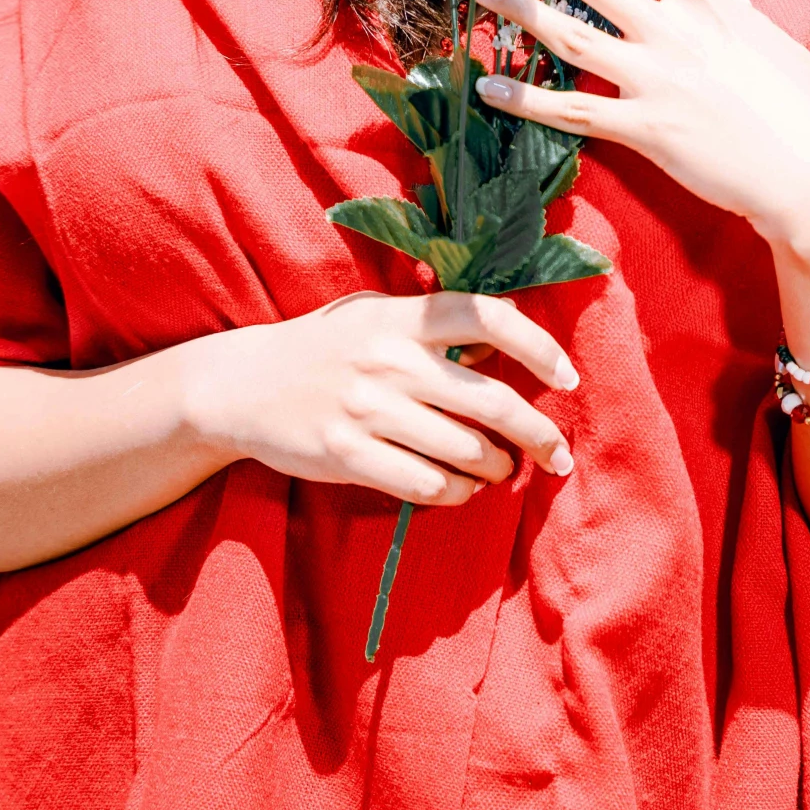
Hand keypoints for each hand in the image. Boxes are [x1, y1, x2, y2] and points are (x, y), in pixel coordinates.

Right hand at [174, 290, 578, 507]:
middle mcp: (390, 359)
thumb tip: (509, 346)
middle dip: (538, 434)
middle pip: (491, 402)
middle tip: (557, 454)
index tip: (568, 378)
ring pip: (466, 451)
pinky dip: (458, 493)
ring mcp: (368, 409)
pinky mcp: (348, 455)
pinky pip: (427, 485)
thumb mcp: (378, 316)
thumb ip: (438, 326)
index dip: (539, 346)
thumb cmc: (326, 347)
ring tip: (503, 470)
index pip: (488, 317)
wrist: (242, 385)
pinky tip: (462, 489)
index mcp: (403, 316)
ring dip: (498, 468)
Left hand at [472, 0, 809, 262]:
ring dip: (524, 11)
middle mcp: (678, 36)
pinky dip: (527, 100)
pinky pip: (573, 111)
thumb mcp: (780, 48)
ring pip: (574, 38)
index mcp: (714, 8)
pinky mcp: (645, 130)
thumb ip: (745, 16)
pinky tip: (488, 87)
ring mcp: (657, 82)